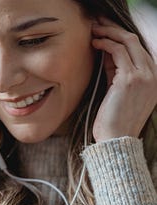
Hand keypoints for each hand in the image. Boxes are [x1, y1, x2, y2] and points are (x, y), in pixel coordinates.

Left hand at [91, 17, 156, 141]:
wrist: (116, 140)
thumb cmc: (113, 120)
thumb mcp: (117, 91)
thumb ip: (115, 71)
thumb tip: (106, 52)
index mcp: (152, 78)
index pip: (137, 49)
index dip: (120, 37)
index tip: (105, 31)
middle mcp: (152, 74)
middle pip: (134, 41)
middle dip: (114, 28)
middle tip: (97, 23)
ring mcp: (144, 76)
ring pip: (127, 42)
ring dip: (108, 32)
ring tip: (93, 29)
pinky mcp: (130, 79)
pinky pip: (118, 52)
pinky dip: (105, 43)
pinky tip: (95, 42)